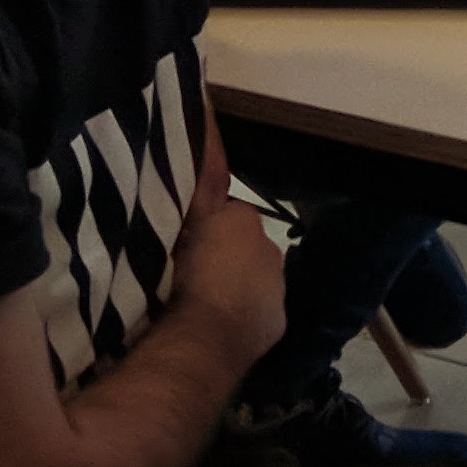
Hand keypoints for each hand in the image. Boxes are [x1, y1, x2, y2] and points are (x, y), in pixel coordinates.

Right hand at [167, 186, 289, 375]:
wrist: (207, 335)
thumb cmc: (193, 272)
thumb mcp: (189, 220)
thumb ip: (203, 187)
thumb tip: (210, 131)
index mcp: (246, 224)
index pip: (231, 216)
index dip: (210, 223)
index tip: (189, 235)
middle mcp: (271, 253)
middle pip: (244, 249)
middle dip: (225, 255)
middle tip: (190, 269)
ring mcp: (277, 291)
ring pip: (254, 281)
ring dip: (233, 287)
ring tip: (200, 299)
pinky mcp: (276, 325)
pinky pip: (257, 315)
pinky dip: (242, 316)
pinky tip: (216, 323)